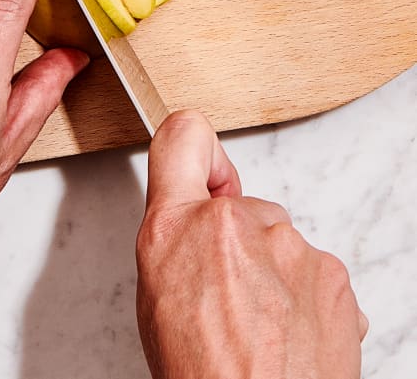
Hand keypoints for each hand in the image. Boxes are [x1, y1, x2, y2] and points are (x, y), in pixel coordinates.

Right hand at [136, 111, 366, 378]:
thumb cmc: (201, 374)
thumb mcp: (157, 295)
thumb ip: (176, 237)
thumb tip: (194, 216)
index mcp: (174, 227)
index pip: (183, 134)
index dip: (198, 150)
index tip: (207, 169)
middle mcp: (231, 223)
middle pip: (241, 203)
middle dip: (237, 239)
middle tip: (228, 295)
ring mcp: (288, 245)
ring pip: (279, 241)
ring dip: (272, 272)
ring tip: (260, 326)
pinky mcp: (332, 271)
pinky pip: (313, 269)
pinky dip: (304, 297)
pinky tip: (288, 335)